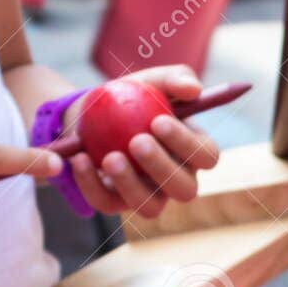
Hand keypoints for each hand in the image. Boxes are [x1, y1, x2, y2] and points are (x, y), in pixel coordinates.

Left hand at [67, 65, 220, 217]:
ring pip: (150, 207)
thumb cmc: (130, 98)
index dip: (188, 144)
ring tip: (110, 157)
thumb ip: (174, 79)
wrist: (90, 116)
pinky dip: (91, 184)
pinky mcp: (116, 203)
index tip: (158, 121)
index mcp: (193, 153)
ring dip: (131, 184)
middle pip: (185, 189)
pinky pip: (108, 203)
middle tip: (137, 141)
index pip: (206, 157)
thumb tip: (194, 88)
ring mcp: (148, 196)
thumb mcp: (150, 82)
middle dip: (162, 168)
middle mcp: (176, 181)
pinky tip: (81, 159)